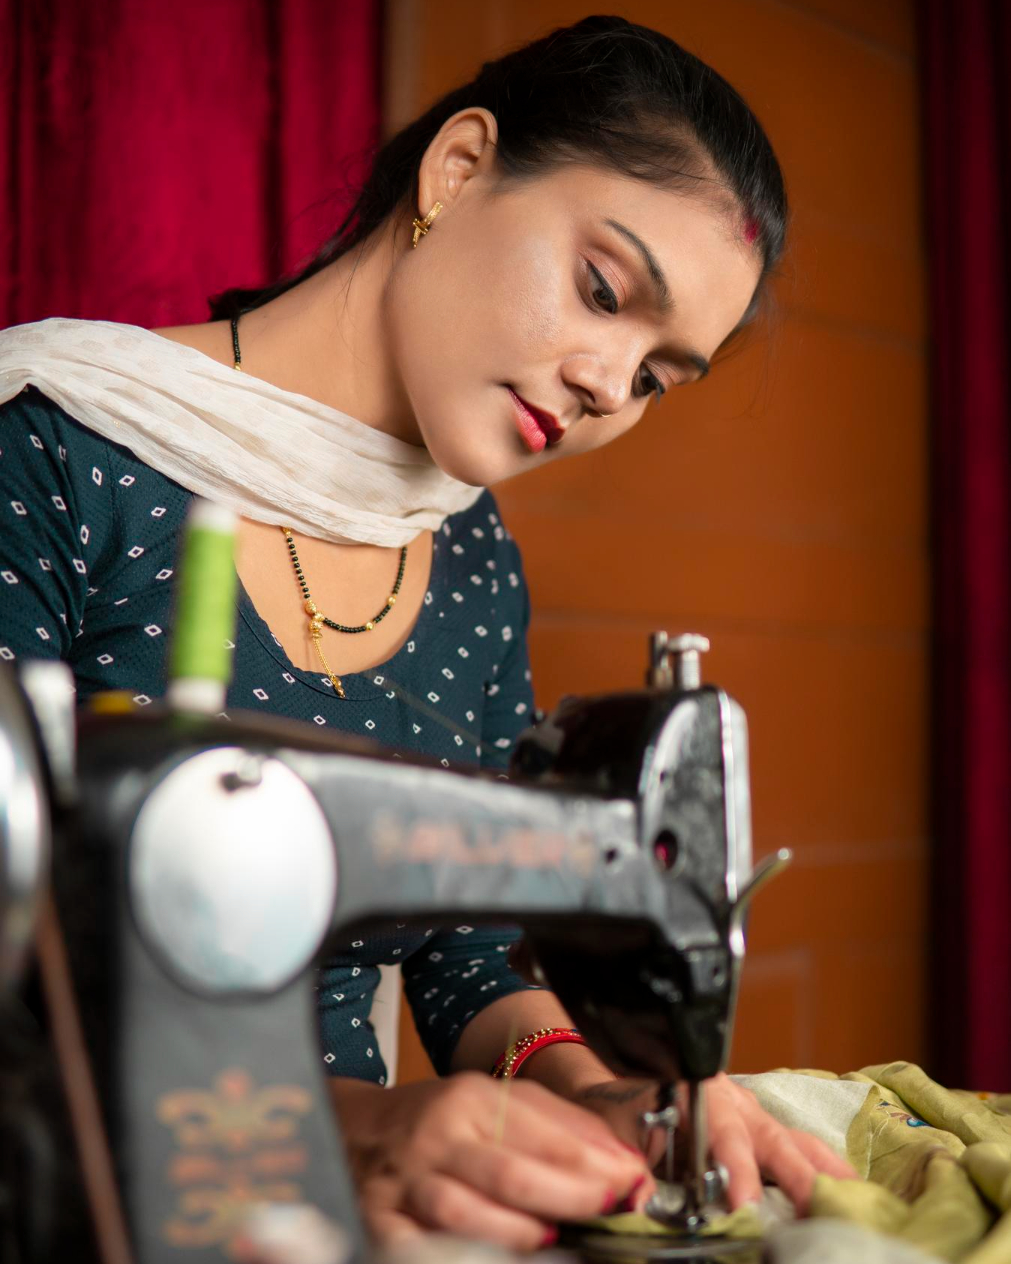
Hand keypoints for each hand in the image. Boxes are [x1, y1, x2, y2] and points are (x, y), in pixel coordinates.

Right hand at [329, 1073, 647, 1249]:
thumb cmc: (438, 1120)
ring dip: (521, 1232)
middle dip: (572, 1196)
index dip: (594, 1161)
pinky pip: (424, 1247)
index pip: (541, 1131)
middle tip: (613, 1207)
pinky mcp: (381, 1222)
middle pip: (512, 1173)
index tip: (633, 1180)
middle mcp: (437, 1137)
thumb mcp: (495, 1102)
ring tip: (556, 1237)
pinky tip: (495, 1255)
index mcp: (469, 1099)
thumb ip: (558, 1125)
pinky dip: (463, 1253)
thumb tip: (622, 1160)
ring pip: (468, 1214)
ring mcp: (406, 1183)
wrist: (355, 1130)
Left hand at [575, 1073, 857, 1213]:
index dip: (736, 1170)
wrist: (625, 1083)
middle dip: (798, 1178)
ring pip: (795, 1140)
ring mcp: (755, 1115)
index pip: (722, 1135)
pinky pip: (801, 1145)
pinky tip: (849, 1190)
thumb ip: (638, 1166)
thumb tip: (645, 1202)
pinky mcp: (764, 1130)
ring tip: (855, 1201)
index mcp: (697, 1096)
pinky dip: (827, 1168)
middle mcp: (735, 1104)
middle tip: (819, 1210)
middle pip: (772, 1140)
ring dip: (825, 1172)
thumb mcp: (623, 1134)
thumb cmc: (625, 1109)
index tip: (744, 1205)